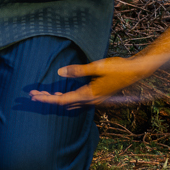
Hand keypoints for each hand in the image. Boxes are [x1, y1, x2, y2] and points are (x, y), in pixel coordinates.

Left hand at [28, 54, 167, 107]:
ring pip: (70, 102)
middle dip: (48, 98)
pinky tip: (62, 92)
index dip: (47, 98)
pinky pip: (78, 100)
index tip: (34, 95)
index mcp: (89, 94)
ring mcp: (94, 99)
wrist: (136, 72)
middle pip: (64, 103)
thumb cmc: (118, 68)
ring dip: (56, 98)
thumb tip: (60, 71)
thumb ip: (78, 70)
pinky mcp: (97, 96)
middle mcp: (91, 100)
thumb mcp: (97, 67)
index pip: (62, 100)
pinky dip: (67, 97)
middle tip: (33, 95)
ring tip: (43, 94)